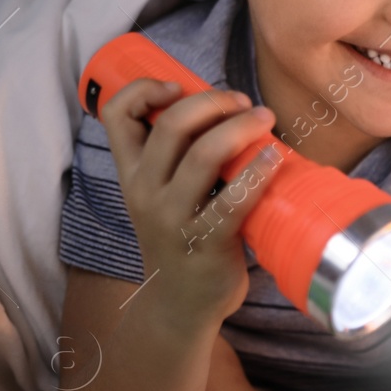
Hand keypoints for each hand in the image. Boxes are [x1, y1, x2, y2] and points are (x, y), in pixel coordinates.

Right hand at [98, 77, 282, 329]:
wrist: (179, 305)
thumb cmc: (180, 238)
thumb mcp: (159, 196)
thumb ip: (175, 158)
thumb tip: (224, 107)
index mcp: (131, 174)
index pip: (116, 116)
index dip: (143, 90)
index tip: (178, 85)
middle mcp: (145, 192)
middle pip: (170, 126)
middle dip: (211, 102)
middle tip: (242, 102)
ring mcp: (174, 219)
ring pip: (203, 155)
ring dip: (239, 128)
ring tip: (265, 120)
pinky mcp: (206, 242)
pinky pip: (234, 199)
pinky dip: (257, 171)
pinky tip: (274, 158)